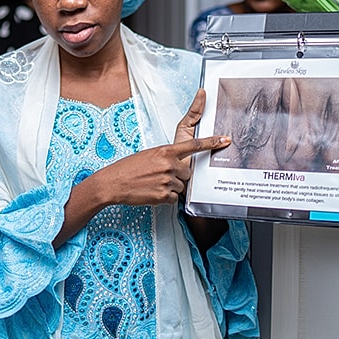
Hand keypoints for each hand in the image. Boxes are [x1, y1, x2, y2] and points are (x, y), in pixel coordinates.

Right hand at [55, 90, 229, 247]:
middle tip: (160, 176)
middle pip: (187, 172)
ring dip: (170, 188)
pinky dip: (165, 198)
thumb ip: (165, 158)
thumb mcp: (148, 155)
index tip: (225, 140)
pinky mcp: (164, 196)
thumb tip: (177, 165)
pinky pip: (174, 198)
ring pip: (181, 186)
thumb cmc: (128, 168)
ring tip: (152, 185)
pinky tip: (152, 193)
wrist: (113, 183)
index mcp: (164, 151)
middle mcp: (168, 164)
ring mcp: (167, 181)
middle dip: (178, 176)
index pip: (193, 146)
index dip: (211, 142)